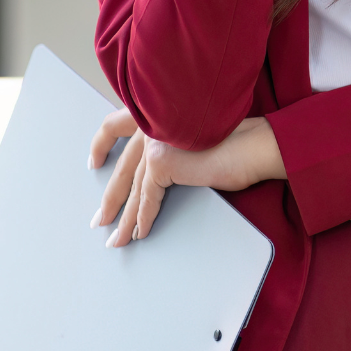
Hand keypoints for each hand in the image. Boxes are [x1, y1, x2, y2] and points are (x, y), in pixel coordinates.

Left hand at [87, 110, 285, 245]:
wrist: (256, 143)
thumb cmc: (238, 140)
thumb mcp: (196, 139)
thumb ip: (174, 144)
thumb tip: (162, 171)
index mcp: (158, 111)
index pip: (117, 125)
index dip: (102, 144)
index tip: (94, 160)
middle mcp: (151, 122)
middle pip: (123, 168)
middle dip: (111, 199)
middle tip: (100, 220)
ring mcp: (154, 141)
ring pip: (133, 188)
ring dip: (125, 219)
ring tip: (118, 239)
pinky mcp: (161, 162)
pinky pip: (148, 199)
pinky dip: (144, 219)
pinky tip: (141, 232)